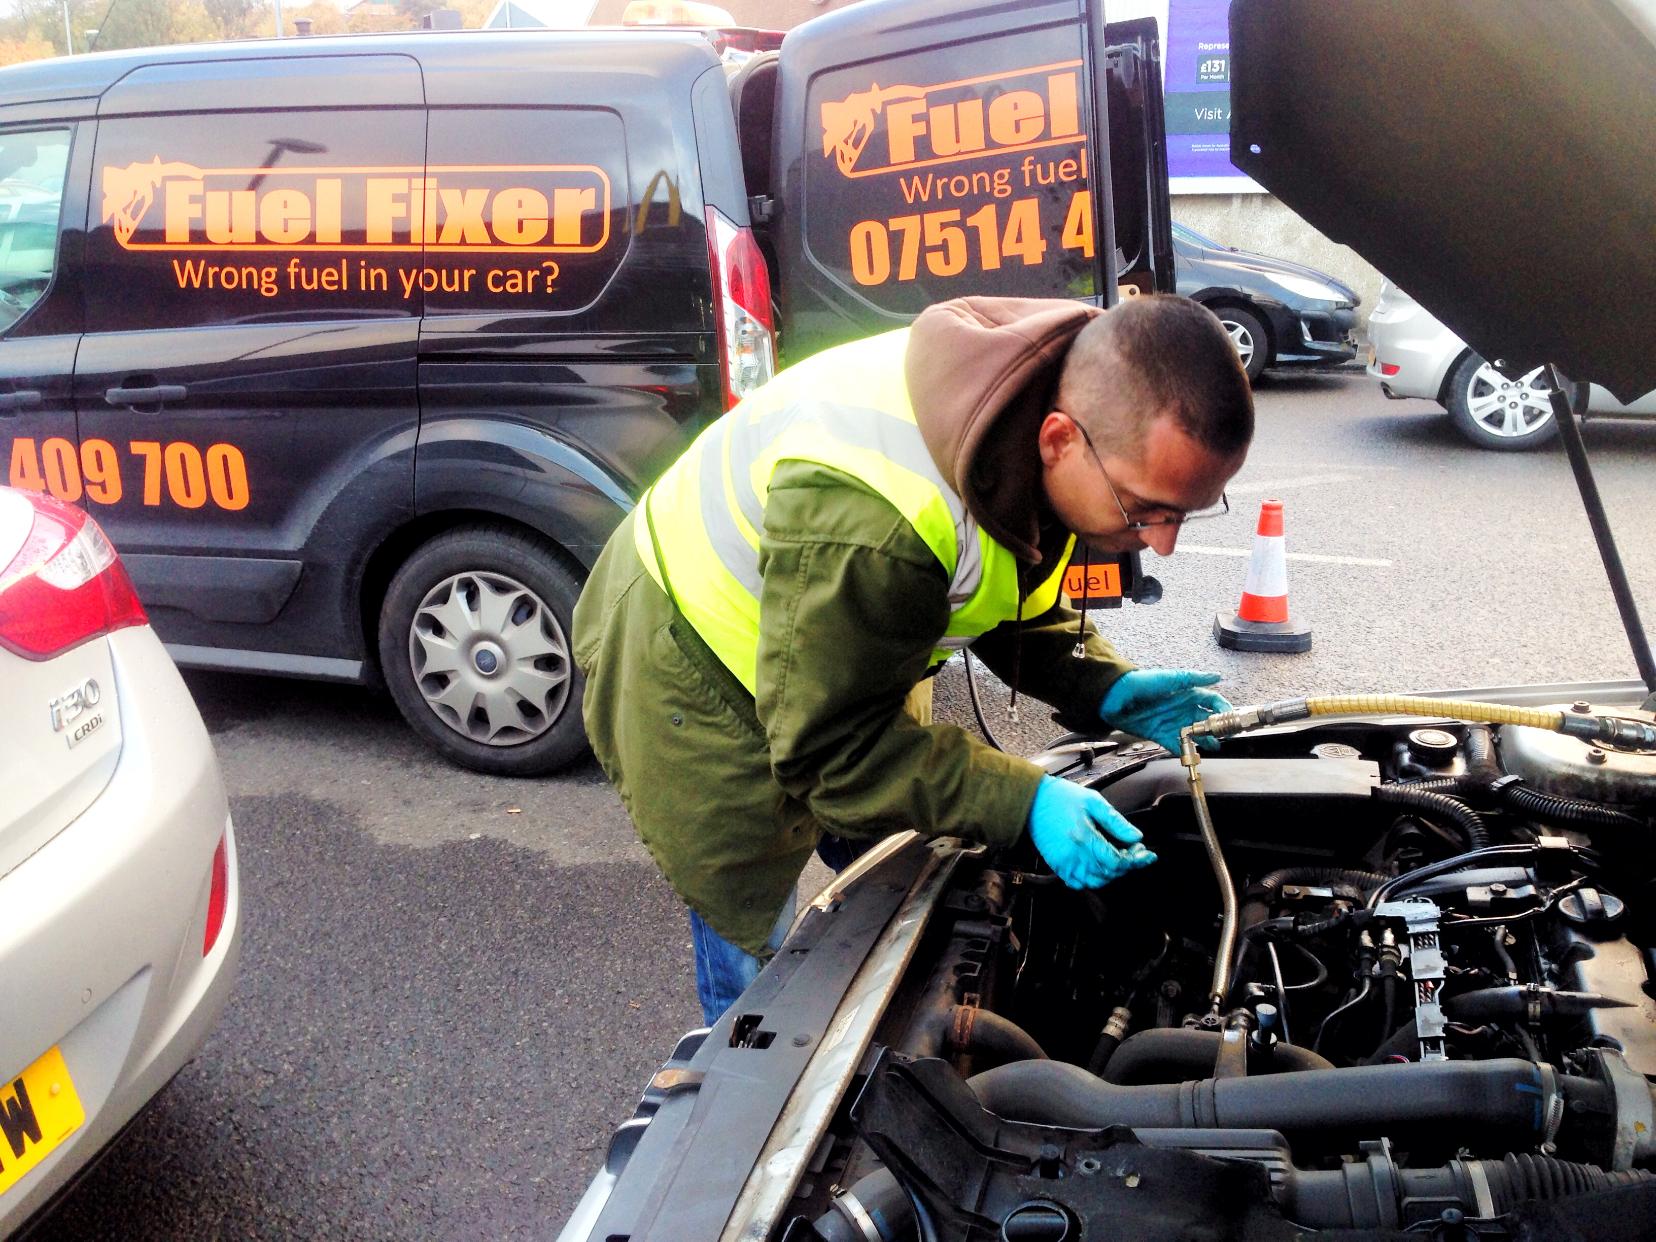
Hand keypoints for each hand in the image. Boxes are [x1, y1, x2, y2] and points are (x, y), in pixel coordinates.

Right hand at [1026, 776, 1156, 888]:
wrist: (1032, 800)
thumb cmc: (1061, 797)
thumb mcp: (1093, 801)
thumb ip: (1116, 821)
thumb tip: (1135, 837)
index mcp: (1084, 837)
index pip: (1117, 861)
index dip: (1136, 860)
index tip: (1146, 854)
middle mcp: (1074, 854)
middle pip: (1109, 873)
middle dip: (1127, 865)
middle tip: (1134, 852)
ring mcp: (1064, 863)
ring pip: (1095, 881)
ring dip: (1111, 874)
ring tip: (1118, 859)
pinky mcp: (1057, 865)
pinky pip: (1078, 883)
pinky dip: (1092, 880)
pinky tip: (1098, 867)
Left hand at [1099, 669, 1230, 753]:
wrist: (1117, 697)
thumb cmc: (1144, 683)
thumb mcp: (1172, 678)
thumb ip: (1195, 679)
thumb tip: (1217, 676)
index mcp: (1188, 694)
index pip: (1212, 702)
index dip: (1222, 709)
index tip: (1229, 718)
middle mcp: (1183, 709)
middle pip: (1206, 721)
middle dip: (1217, 729)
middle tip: (1225, 736)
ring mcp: (1173, 723)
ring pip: (1195, 735)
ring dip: (1205, 742)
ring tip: (1214, 747)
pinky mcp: (1162, 735)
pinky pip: (1177, 745)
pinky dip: (1185, 751)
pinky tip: (1194, 755)